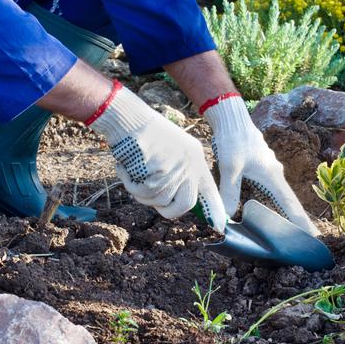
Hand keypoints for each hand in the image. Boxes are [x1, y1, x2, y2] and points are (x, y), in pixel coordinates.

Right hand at [88, 81, 227, 231]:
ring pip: (159, 199)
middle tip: (152, 201)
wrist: (129, 117)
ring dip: (140, 192)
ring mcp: (176, 167)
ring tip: (131, 174)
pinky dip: (129, 183)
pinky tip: (124, 168)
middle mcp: (190, 163)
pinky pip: (142, 191)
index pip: (210, 189)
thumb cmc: (144, 133)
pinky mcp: (160, 170)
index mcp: (195, 157)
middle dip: (168, 211)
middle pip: (186, 204)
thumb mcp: (172, 149)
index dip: (214, 210)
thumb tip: (176, 202)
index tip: (219, 226)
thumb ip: (180, 172)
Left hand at [203, 94, 318, 235]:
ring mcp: (269, 170)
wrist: (232, 119)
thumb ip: (230, 193)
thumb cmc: (233, 140)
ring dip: (285, 212)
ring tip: (290, 229)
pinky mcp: (261, 167)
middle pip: (289, 203)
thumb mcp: (229, 168)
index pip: (291, 205)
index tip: (314, 237)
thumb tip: (226, 218)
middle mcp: (275, 174)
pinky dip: (274, 202)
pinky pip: (271, 189)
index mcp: (272, 176)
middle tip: (306, 239)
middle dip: (297, 221)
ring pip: (280, 196)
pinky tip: (270, 208)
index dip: (301, 222)